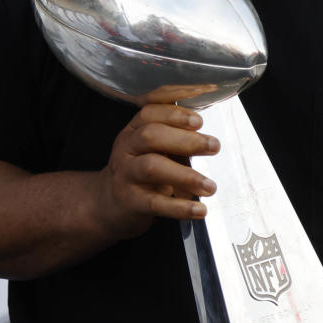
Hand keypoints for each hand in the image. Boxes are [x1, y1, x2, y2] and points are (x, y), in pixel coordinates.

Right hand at [93, 103, 219, 239]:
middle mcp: (127, 147)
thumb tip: (211, 138)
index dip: (175, 113)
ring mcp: (125, 174)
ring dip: (185, 175)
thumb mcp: (153, 148)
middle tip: (214, 146)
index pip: (150, 112)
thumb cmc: (140, 171)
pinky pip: (155, 203)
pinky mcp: (129, 201)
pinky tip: (200, 210)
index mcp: (134, 129)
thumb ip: (176, 138)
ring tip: (210, 186)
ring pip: (152, 167)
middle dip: (185, 139)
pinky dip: (179, 207)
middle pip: (151, 135)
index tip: (199, 121)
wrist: (108, 205)